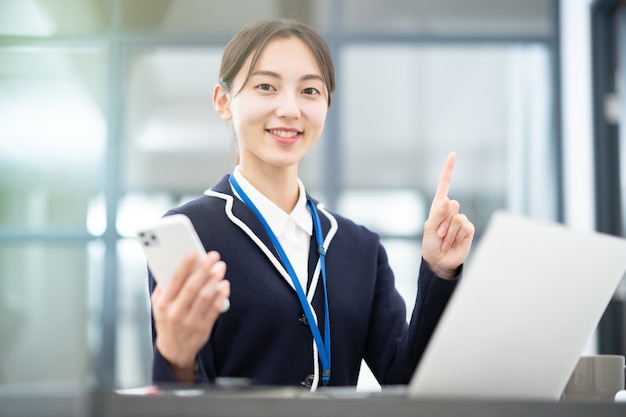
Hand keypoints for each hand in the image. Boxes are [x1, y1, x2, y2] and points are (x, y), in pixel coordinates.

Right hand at [151, 250, 229, 381]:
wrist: (173, 350)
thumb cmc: (167, 320)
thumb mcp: (158, 305)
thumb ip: (164, 287)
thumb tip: (176, 264)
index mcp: (163, 304)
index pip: (174, 281)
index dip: (184, 266)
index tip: (193, 252)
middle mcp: (175, 313)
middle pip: (192, 287)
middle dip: (204, 269)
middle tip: (213, 257)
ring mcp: (190, 322)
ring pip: (205, 297)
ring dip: (214, 280)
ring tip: (220, 267)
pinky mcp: (203, 329)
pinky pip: (214, 310)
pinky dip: (221, 296)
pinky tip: (224, 285)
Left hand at [422, 152, 474, 278]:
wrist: (440, 261)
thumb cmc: (430, 245)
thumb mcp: (429, 229)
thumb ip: (437, 215)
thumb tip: (448, 200)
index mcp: (438, 207)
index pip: (445, 184)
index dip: (449, 169)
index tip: (453, 154)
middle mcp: (450, 211)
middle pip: (451, 204)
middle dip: (443, 221)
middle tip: (439, 233)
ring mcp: (460, 219)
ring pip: (457, 217)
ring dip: (448, 231)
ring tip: (444, 239)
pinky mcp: (468, 229)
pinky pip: (465, 226)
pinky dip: (457, 235)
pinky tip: (453, 242)